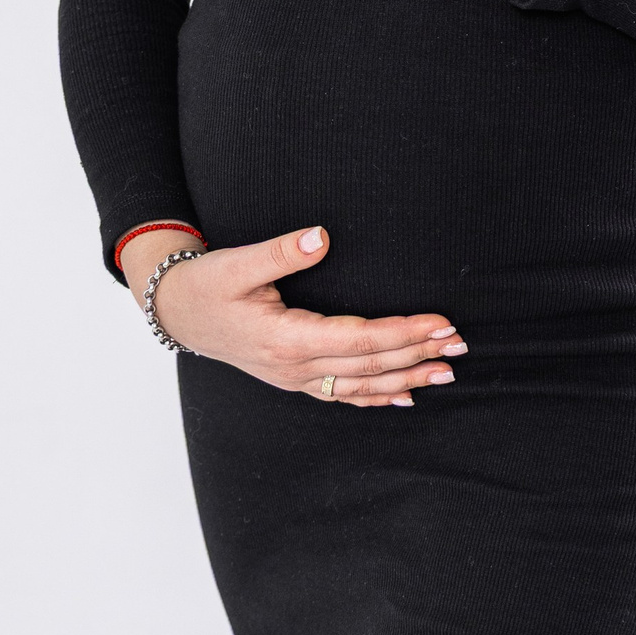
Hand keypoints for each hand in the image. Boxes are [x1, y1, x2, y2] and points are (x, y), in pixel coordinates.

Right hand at [121, 224, 464, 406]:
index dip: (403, 332)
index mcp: (285, 338)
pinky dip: (376, 397)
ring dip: (406, 378)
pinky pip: (342, 394)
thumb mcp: (236, 263)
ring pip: (360, 385)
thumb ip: (279, 252)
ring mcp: (294, 378)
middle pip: (368, 365)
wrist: (176, 312)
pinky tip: (404, 396)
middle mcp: (293, 367)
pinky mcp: (293, 378)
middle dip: (417, 355)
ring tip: (446, 372)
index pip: (359, 339)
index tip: (440, 323)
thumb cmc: (205, 286)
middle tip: (460, 345)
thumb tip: (320, 237)